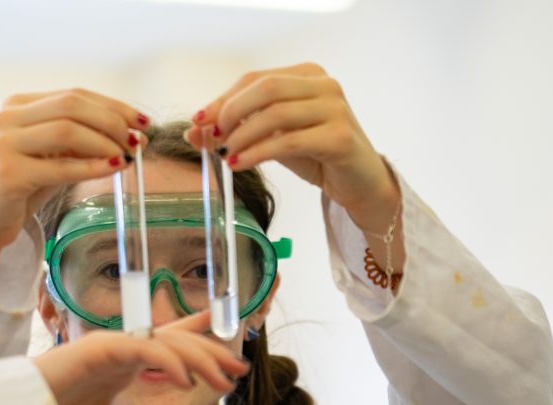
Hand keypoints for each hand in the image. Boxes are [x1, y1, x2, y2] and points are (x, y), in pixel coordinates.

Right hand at [0, 89, 148, 292]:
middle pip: (72, 106)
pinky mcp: (8, 172)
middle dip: (112, 121)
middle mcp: (7, 117)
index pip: (75, 94)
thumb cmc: (23, 186)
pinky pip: (59, 166)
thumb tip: (133, 135)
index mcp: (19, 104)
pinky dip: (91, 166)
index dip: (113, 106)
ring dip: (104, 143)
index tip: (142, 121)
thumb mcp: (53, 155)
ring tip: (127, 157)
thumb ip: (83, 141)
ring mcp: (4, 143)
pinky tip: (113, 168)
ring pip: (66, 130)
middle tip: (136, 141)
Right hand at [32, 312, 247, 404]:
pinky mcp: (98, 349)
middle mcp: (119, 351)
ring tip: (223, 381)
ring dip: (199, 359)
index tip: (228, 340)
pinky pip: (144, 348)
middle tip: (238, 370)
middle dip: (210, 352)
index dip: (197, 336)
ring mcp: (110, 347)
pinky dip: (169, 361)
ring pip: (166, 341)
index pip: (167, 342)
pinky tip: (188, 380)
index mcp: (123, 365)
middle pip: (175, 341)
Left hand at [186, 63, 399, 233]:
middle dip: (231, 113)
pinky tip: (241, 163)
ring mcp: (335, 108)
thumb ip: (238, 130)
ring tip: (226, 156)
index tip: (199, 121)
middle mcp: (324, 85)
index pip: (255, 79)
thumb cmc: (316, 153)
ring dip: (243, 136)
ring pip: (275, 113)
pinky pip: (289, 140)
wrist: (358, 182)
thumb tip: (194, 132)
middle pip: (265, 88)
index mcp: (307, 74)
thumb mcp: (272, 138)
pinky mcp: (340, 137)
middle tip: (213, 138)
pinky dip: (259, 152)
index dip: (223, 99)